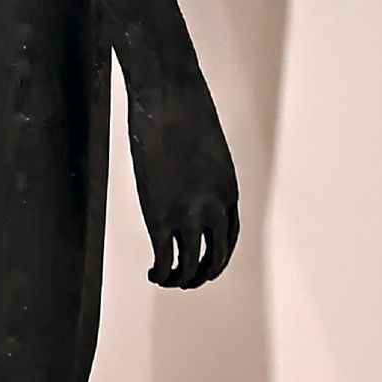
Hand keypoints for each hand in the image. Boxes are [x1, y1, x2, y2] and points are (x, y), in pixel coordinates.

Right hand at [129, 69, 238, 288]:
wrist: (168, 101)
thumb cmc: (184, 114)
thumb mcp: (207, 151)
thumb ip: (203, 176)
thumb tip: (187, 182)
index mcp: (228, 192)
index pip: (229, 238)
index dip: (216, 255)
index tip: (203, 260)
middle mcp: (215, 209)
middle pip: (215, 258)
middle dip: (201, 274)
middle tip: (187, 279)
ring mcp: (188, 216)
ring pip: (190, 266)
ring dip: (180, 279)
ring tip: (167, 280)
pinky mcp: (161, 217)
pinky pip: (165, 260)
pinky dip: (160, 273)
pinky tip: (153, 273)